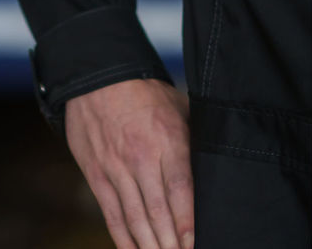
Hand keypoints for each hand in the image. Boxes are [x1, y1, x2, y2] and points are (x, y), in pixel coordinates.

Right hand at [64, 76, 193, 248]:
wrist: (98, 79)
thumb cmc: (145, 94)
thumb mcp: (179, 107)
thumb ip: (193, 138)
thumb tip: (213, 165)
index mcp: (167, 140)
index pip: (180, 188)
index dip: (188, 221)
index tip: (195, 243)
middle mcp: (141, 158)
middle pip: (158, 210)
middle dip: (171, 242)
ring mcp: (117, 169)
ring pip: (135, 217)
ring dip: (150, 245)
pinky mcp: (98, 177)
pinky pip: (112, 214)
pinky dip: (123, 239)